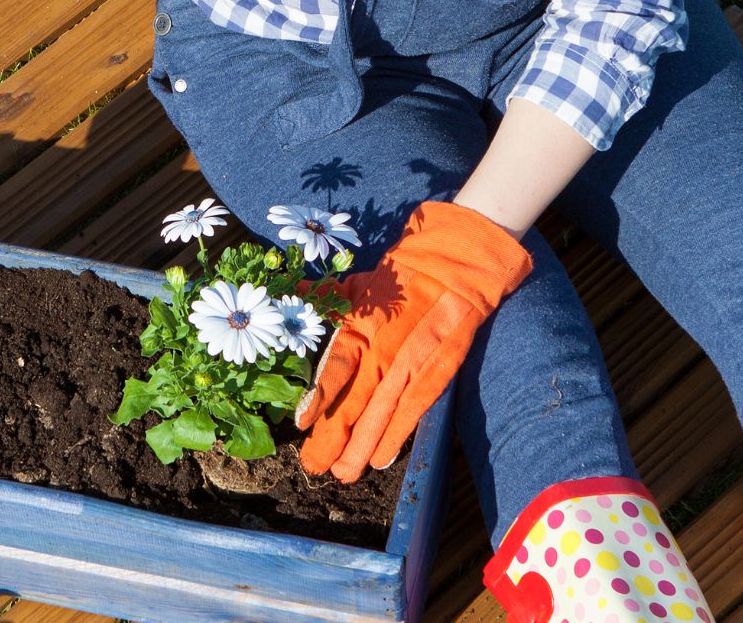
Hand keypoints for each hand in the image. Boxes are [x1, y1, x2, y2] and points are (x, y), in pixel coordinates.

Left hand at [297, 201, 531, 480]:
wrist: (454, 267)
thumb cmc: (399, 277)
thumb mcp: (354, 284)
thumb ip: (321, 300)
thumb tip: (288, 297)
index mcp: (360, 328)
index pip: (335, 368)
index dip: (319, 398)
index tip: (301, 423)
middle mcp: (383, 351)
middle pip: (354, 403)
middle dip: (333, 439)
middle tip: (315, 467)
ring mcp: (412, 364)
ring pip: (381, 415)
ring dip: (361, 448)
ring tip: (344, 474)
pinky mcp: (438, 372)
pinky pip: (415, 410)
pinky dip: (398, 435)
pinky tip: (382, 460)